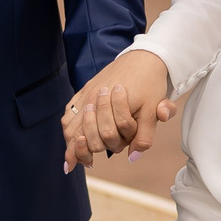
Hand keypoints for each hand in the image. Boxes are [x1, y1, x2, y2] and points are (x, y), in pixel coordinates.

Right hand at [60, 50, 175, 172]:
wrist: (143, 57)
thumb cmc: (150, 84)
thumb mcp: (152, 111)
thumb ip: (144, 137)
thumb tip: (132, 157)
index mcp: (110, 105)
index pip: (104, 137)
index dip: (98, 151)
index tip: (90, 163)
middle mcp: (92, 99)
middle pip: (83, 134)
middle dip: (86, 148)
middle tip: (89, 159)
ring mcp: (86, 95)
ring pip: (69, 125)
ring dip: (71, 142)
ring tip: (73, 157)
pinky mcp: (84, 91)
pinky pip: (68, 113)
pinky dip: (67, 129)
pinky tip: (71, 138)